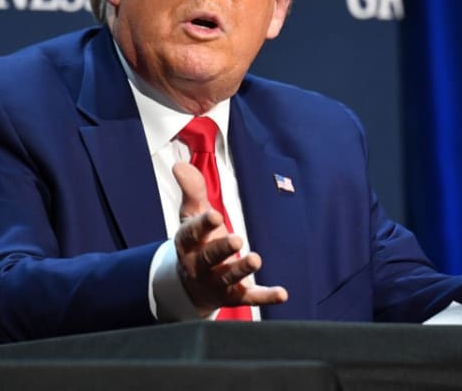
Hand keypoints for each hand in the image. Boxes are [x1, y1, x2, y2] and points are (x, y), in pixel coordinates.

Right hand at [172, 161, 287, 316]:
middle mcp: (199, 265)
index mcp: (188, 244)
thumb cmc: (197, 242)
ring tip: (256, 259)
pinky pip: (250, 298)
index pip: (191, 233)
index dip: (202, 224)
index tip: (214, 214)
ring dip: (241, 270)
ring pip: (228, 278)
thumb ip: (192, 190)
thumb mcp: (192, 215)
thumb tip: (179, 164)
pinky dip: (266, 296)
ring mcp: (216, 283)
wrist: (192, 285)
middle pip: (209, 258)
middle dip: (222, 249)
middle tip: (236, 238)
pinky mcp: (235, 296)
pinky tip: (282, 293)